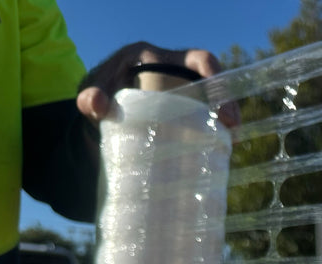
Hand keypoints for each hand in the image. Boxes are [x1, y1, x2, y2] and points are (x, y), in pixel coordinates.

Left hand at [77, 41, 238, 127]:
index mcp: (155, 56)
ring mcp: (182, 90)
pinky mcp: (184, 109)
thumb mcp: (91, 93)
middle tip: (232, 127)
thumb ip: (90, 97)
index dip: (214, 76)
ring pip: (212, 100)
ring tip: (230, 143)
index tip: (220, 100)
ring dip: (224, 120)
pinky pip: (205, 116)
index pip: (196, 59)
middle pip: (212, 80)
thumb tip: (98, 104)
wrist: (98, 108)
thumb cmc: (97, 94)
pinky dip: (214, 131)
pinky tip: (219, 148)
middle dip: (227, 102)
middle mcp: (173, 70)